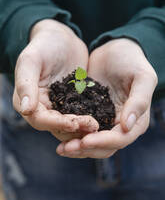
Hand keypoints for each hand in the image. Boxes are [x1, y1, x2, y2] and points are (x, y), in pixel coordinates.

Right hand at [13, 19, 97, 140]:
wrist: (62, 39)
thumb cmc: (44, 45)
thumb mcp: (31, 60)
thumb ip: (26, 83)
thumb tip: (26, 109)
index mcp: (27, 100)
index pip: (40, 119)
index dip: (56, 123)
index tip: (74, 122)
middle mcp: (42, 107)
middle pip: (56, 126)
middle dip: (73, 128)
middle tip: (93, 125)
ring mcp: (58, 106)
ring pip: (69, 125)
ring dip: (83, 128)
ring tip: (99, 125)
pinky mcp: (73, 103)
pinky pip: (80, 115)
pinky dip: (89, 119)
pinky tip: (103, 119)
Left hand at [56, 38, 156, 157]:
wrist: (114, 51)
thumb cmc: (131, 61)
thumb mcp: (142, 77)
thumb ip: (139, 101)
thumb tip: (127, 126)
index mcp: (136, 120)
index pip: (120, 139)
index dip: (103, 142)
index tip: (85, 140)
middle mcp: (120, 125)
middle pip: (104, 147)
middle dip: (86, 149)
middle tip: (66, 148)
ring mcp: (104, 121)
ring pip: (91, 143)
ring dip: (76, 147)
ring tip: (60, 148)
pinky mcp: (90, 114)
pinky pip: (80, 130)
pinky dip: (71, 135)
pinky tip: (57, 134)